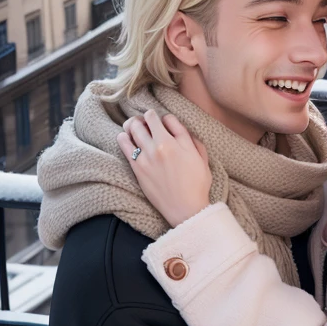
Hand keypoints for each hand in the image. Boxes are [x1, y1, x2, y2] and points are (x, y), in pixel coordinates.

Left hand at [118, 110, 212, 226]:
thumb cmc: (197, 185)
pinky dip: (124, 136)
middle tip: (147, 123)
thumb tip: (180, 130)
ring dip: (134, 124)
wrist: (185, 208)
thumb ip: (193, 141)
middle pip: (149, 118)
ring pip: (134, 127)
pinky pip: (124, 143)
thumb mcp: (202, 159)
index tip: (165, 125)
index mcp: (181, 142)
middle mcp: (163, 145)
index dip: (166, 119)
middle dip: (148, 117)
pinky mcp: (137, 166)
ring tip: (136, 128)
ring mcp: (148, 155)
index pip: (169, 118)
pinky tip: (126, 137)